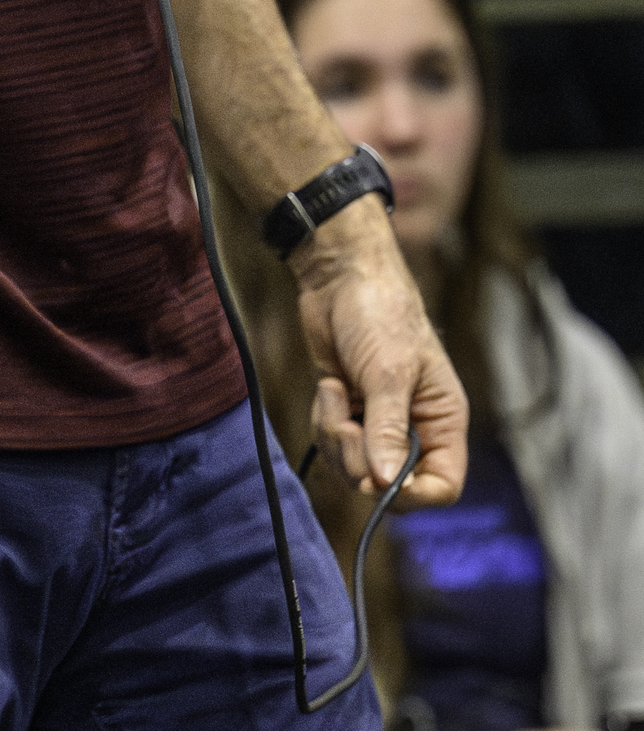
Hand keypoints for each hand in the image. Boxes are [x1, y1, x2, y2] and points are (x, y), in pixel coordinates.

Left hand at [289, 198, 467, 505]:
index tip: (381, 477)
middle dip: (360, 460)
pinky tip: (330, 386)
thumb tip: (386, 483)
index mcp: (443, 420)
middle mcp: (416, 426)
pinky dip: (326, 422)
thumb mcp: (387, 372)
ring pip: (356, 468)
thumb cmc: (379, 313)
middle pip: (392, 484)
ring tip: (337, 392)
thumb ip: (387, 429)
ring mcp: (379, 421)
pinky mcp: (349, 411)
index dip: (415, 495)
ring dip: (337, 437)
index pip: (444, 486)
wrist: (339, 275)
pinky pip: (334, 444)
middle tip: (347, 425)